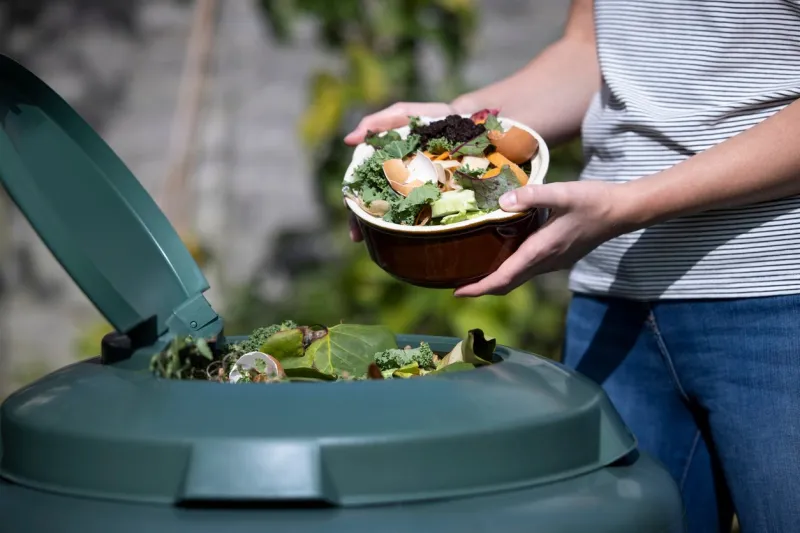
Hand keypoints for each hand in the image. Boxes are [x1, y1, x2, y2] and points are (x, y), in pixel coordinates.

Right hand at [345, 101, 457, 241]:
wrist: (467, 123)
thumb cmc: (430, 119)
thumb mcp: (401, 114)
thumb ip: (376, 123)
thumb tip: (348, 139)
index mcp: (385, 167)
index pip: (363, 189)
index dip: (354, 207)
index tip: (352, 220)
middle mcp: (398, 182)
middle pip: (376, 206)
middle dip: (365, 223)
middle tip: (359, 236)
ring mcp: (417, 191)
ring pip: (396, 214)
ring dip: (384, 230)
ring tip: (379, 242)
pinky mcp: (437, 196)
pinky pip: (425, 213)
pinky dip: (415, 227)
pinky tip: (410, 238)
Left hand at [454, 181, 635, 296]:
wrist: (623, 211)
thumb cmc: (593, 201)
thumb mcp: (563, 193)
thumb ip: (532, 195)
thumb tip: (503, 202)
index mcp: (541, 250)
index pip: (504, 278)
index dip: (479, 288)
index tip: (457, 292)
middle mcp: (546, 262)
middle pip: (508, 284)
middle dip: (482, 288)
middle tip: (457, 286)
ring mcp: (554, 262)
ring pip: (519, 278)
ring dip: (496, 280)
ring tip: (474, 271)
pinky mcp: (560, 257)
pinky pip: (529, 269)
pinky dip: (510, 270)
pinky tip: (502, 255)